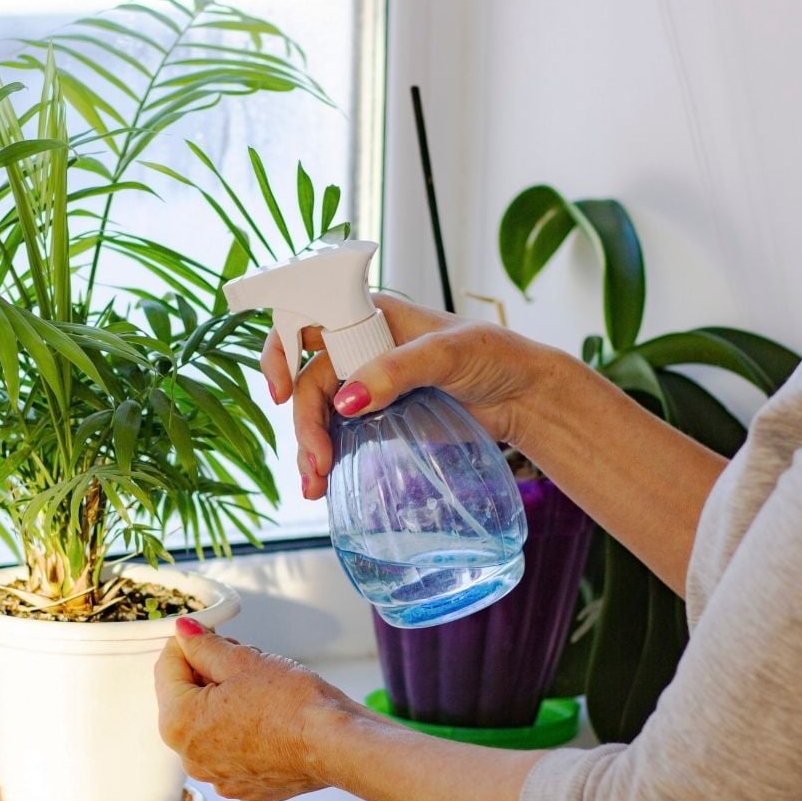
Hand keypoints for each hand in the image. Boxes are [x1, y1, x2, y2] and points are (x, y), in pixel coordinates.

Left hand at [154, 618, 358, 800]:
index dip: (187, 642)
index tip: (206, 632)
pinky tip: (270, 716)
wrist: (335, 744)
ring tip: (261, 686)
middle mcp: (192, 758)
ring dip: (226, 702)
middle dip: (208, 673)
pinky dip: (245, 731)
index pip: (167, 668)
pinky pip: (234, 749)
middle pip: (187, 699)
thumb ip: (203, 645)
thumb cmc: (292, 704)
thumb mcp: (241, 660)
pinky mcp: (247, 787)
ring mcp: (220, 777)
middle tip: (241, 657)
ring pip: (210, 725)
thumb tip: (184, 633)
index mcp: (178, 723)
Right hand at [262, 293, 560, 498]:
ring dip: (309, 447)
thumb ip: (396, 370)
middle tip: (316, 460)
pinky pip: (338, 434)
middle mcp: (359, 346)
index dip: (280, 352)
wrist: (522, 397)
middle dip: (303, 422)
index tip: (279, 391)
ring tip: (315, 485)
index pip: (303, 321)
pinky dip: (326, 458)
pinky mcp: (378, 417)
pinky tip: (322, 484)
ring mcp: (366, 383)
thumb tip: (346, 402)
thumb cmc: (492, 357)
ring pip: (318, 412)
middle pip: (307, 380)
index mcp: (367, 315)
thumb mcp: (447, 354)